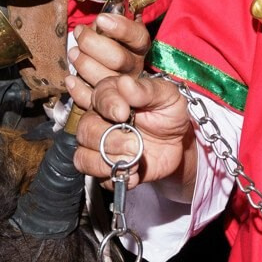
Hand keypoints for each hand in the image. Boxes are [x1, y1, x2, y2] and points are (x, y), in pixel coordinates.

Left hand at [65, 0, 169, 111]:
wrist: (103, 72)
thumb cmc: (111, 40)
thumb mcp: (123, 17)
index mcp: (138, 47)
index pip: (138, 38)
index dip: (121, 29)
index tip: (102, 20)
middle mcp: (133, 69)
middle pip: (121, 61)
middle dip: (97, 46)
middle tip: (80, 35)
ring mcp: (118, 88)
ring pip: (106, 80)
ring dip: (86, 65)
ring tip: (73, 54)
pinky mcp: (102, 104)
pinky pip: (91, 100)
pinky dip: (78, 91)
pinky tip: (70, 80)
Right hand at [73, 73, 195, 190]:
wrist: (177, 143)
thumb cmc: (169, 114)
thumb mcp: (167, 96)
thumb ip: (147, 89)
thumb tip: (125, 83)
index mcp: (112, 95)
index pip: (98, 96)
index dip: (108, 105)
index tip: (123, 113)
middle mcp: (99, 119)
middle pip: (86, 129)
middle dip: (112, 139)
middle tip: (135, 142)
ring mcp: (98, 144)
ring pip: (83, 156)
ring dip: (108, 161)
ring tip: (133, 160)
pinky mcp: (103, 167)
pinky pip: (95, 177)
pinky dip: (114, 177)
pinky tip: (133, 173)